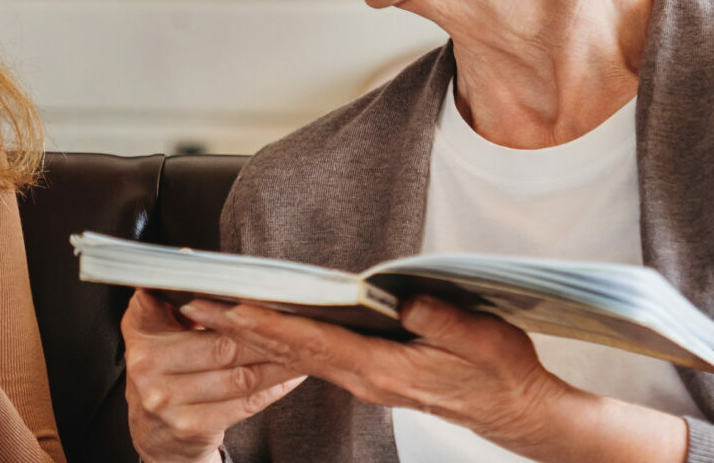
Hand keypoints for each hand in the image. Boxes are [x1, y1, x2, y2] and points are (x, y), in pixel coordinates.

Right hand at [122, 290, 305, 462]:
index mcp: (140, 330)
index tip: (238, 284)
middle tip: (297, 321)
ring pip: (240, 376)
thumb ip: (174, 296)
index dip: (204, 294)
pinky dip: (275, 387)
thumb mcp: (156, 328)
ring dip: (279, 362)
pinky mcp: (191, 426)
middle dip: (265, 335)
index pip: (168, 303)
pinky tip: (293, 373)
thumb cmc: (166, 367)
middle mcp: (147, 366)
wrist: (156, 431)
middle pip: (221, 345)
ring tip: (303, 346)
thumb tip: (198, 259)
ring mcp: (167, 400)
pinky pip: (245, 402)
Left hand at [182, 296, 570, 451]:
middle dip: (242, 328)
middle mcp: (366, 380)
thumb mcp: (481, 338)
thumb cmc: (501, 374)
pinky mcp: (373, 378)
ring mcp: (367, 382)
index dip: (271, 324)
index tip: (232, 308)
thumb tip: (400, 300)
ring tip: (216, 313)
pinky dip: (286, 341)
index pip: (314, 344)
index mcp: (384, 370)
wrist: (516, 412)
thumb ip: (439, 319)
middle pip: (292, 351)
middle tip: (197, 306)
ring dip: (257, 334)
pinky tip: (268, 327)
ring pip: (299, 356)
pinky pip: (318, 359)